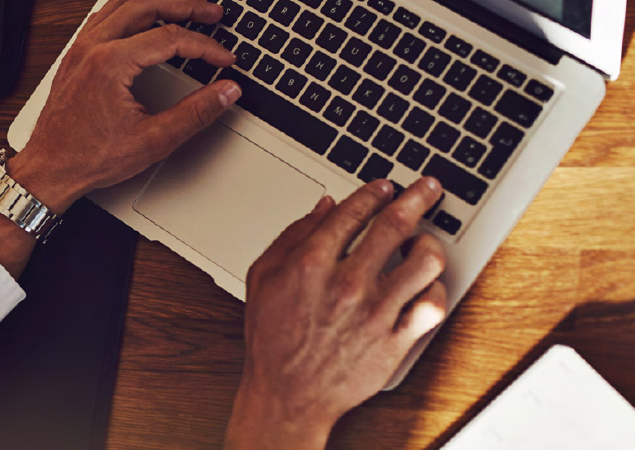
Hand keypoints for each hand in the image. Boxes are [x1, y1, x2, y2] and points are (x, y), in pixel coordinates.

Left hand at [7, 0, 239, 213]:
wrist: (49, 169)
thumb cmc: (88, 157)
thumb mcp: (152, 140)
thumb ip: (195, 113)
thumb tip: (225, 93)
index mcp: (110, 63)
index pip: (170, 37)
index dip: (204, 46)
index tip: (223, 59)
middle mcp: (92, 48)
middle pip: (146, 5)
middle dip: (185, 5)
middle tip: (212, 13)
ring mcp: (80, 49)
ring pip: (123, 4)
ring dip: (157, 2)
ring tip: (185, 8)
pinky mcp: (75, 56)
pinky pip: (105, 16)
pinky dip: (130, 10)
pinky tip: (143, 17)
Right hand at [225, 178, 450, 449]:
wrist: (287, 394)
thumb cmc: (272, 339)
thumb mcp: (263, 278)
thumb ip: (292, 236)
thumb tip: (324, 207)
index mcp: (312, 264)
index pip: (354, 212)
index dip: (374, 192)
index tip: (385, 187)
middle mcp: (348, 284)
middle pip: (396, 225)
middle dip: (417, 197)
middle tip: (428, 188)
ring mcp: (376, 313)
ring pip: (425, 261)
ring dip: (430, 243)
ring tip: (425, 241)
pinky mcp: (395, 341)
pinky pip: (433, 306)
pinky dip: (436, 289)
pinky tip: (427, 284)